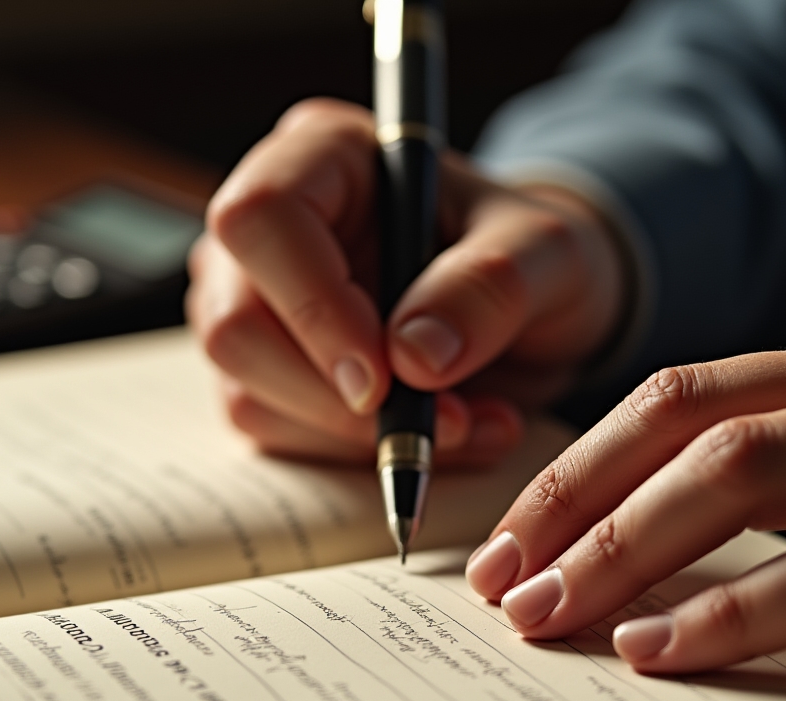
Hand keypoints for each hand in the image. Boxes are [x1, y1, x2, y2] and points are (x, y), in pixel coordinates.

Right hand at [187, 98, 625, 464]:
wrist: (526, 316)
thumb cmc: (526, 261)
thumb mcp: (550, 255)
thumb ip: (492, 286)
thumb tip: (412, 356)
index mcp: (323, 157)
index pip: (262, 217)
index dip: (314, 305)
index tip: (384, 378)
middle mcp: (267, 232)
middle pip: (235, 326)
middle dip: (334, 399)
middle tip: (440, 421)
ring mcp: (251, 307)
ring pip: (247, 394)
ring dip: (357, 439)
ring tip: (465, 424)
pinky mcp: (261, 376)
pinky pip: (275, 435)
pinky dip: (354, 457)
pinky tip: (431, 436)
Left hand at [465, 347, 785, 672]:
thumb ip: (729, 497)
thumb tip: (589, 566)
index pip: (670, 403)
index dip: (573, 475)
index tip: (505, 547)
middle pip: (683, 422)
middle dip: (572, 505)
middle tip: (502, 587)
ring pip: (731, 467)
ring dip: (619, 548)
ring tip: (545, 614)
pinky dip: (724, 615)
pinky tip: (648, 647)